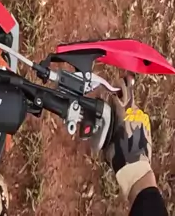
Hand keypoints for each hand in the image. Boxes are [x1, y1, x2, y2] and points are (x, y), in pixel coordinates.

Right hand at [104, 76, 152, 198]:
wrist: (135, 167)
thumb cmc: (118, 155)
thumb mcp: (106, 138)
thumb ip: (104, 124)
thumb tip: (100, 119)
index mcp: (121, 115)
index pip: (114, 96)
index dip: (109, 90)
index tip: (105, 87)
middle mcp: (132, 114)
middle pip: (128, 94)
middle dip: (124, 86)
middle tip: (122, 78)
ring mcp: (141, 119)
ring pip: (134, 103)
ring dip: (129, 98)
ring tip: (126, 90)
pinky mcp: (145, 125)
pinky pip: (138, 114)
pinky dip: (133, 110)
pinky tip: (130, 111)